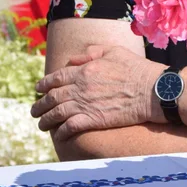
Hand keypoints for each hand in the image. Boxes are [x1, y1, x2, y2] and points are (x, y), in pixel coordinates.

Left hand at [31, 44, 164, 140]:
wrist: (151, 91)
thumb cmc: (136, 69)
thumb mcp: (114, 51)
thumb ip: (92, 51)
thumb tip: (74, 59)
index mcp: (85, 69)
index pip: (56, 78)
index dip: (44, 84)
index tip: (38, 90)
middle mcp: (81, 87)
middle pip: (52, 97)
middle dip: (39, 105)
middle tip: (34, 110)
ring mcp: (86, 104)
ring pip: (57, 113)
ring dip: (46, 120)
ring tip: (42, 125)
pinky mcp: (93, 120)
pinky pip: (70, 127)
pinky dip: (61, 132)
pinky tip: (59, 135)